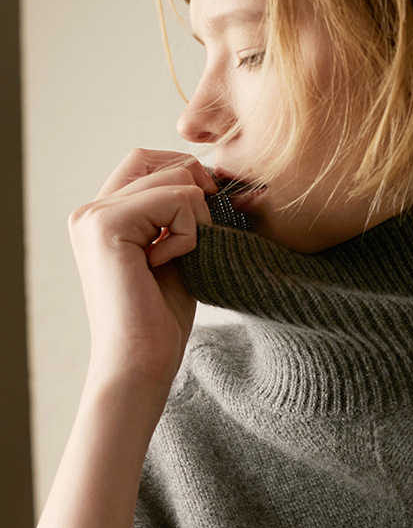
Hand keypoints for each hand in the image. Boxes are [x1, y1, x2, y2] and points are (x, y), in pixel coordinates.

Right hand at [68, 148, 217, 396]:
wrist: (140, 365)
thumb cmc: (159, 323)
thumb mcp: (174, 256)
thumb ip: (178, 216)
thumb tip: (207, 178)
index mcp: (102, 217)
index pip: (148, 162)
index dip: (188, 179)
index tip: (207, 220)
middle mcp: (90, 211)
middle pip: (163, 162)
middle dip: (198, 195)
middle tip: (201, 241)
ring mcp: (93, 215)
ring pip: (176, 178)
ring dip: (197, 220)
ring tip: (180, 260)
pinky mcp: (106, 225)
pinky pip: (176, 200)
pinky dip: (189, 234)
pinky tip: (167, 265)